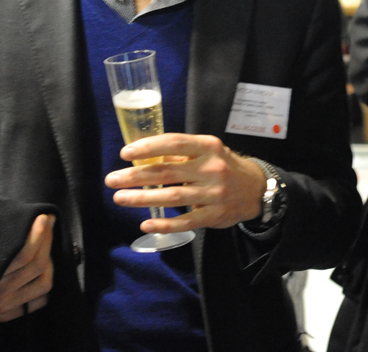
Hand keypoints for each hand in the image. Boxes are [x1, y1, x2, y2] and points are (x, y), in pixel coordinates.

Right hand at [0, 214, 54, 322]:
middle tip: (49, 224)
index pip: (24, 254)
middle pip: (37, 265)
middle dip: (47, 240)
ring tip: (45, 247)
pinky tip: (41, 271)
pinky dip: (44, 284)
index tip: (44, 217)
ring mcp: (4, 306)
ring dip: (50, 261)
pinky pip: (38, 301)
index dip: (39, 233)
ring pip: (43, 283)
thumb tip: (26, 218)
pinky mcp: (7, 315)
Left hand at [105, 133, 266, 232]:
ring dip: (142, 199)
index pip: (174, 143)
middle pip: (167, 172)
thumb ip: (181, 154)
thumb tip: (144, 155)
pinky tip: (146, 224)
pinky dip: (165, 224)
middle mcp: (212, 168)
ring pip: (172, 197)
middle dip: (136, 176)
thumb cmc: (223, 166)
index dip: (148, 147)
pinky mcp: (215, 214)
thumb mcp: (208, 152)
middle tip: (112, 180)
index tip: (125, 153)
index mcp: (208, 146)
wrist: (255, 189)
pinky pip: (186, 221)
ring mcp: (215, 193)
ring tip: (120, 198)